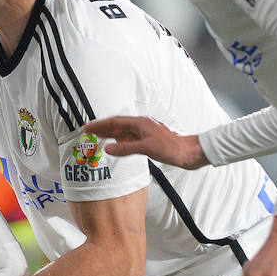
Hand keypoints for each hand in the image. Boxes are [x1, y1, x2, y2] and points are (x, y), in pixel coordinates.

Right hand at [85, 116, 208, 169]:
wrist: (188, 153)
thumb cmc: (171, 148)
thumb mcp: (147, 148)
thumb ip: (126, 148)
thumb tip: (108, 149)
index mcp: (140, 123)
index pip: (115, 122)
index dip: (100, 125)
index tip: (88, 128)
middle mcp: (142, 126)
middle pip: (118, 126)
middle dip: (103, 128)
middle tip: (89, 132)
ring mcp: (145, 133)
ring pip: (123, 132)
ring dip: (110, 135)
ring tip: (98, 138)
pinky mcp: (149, 140)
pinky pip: (129, 139)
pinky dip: (120, 142)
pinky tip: (116, 146)